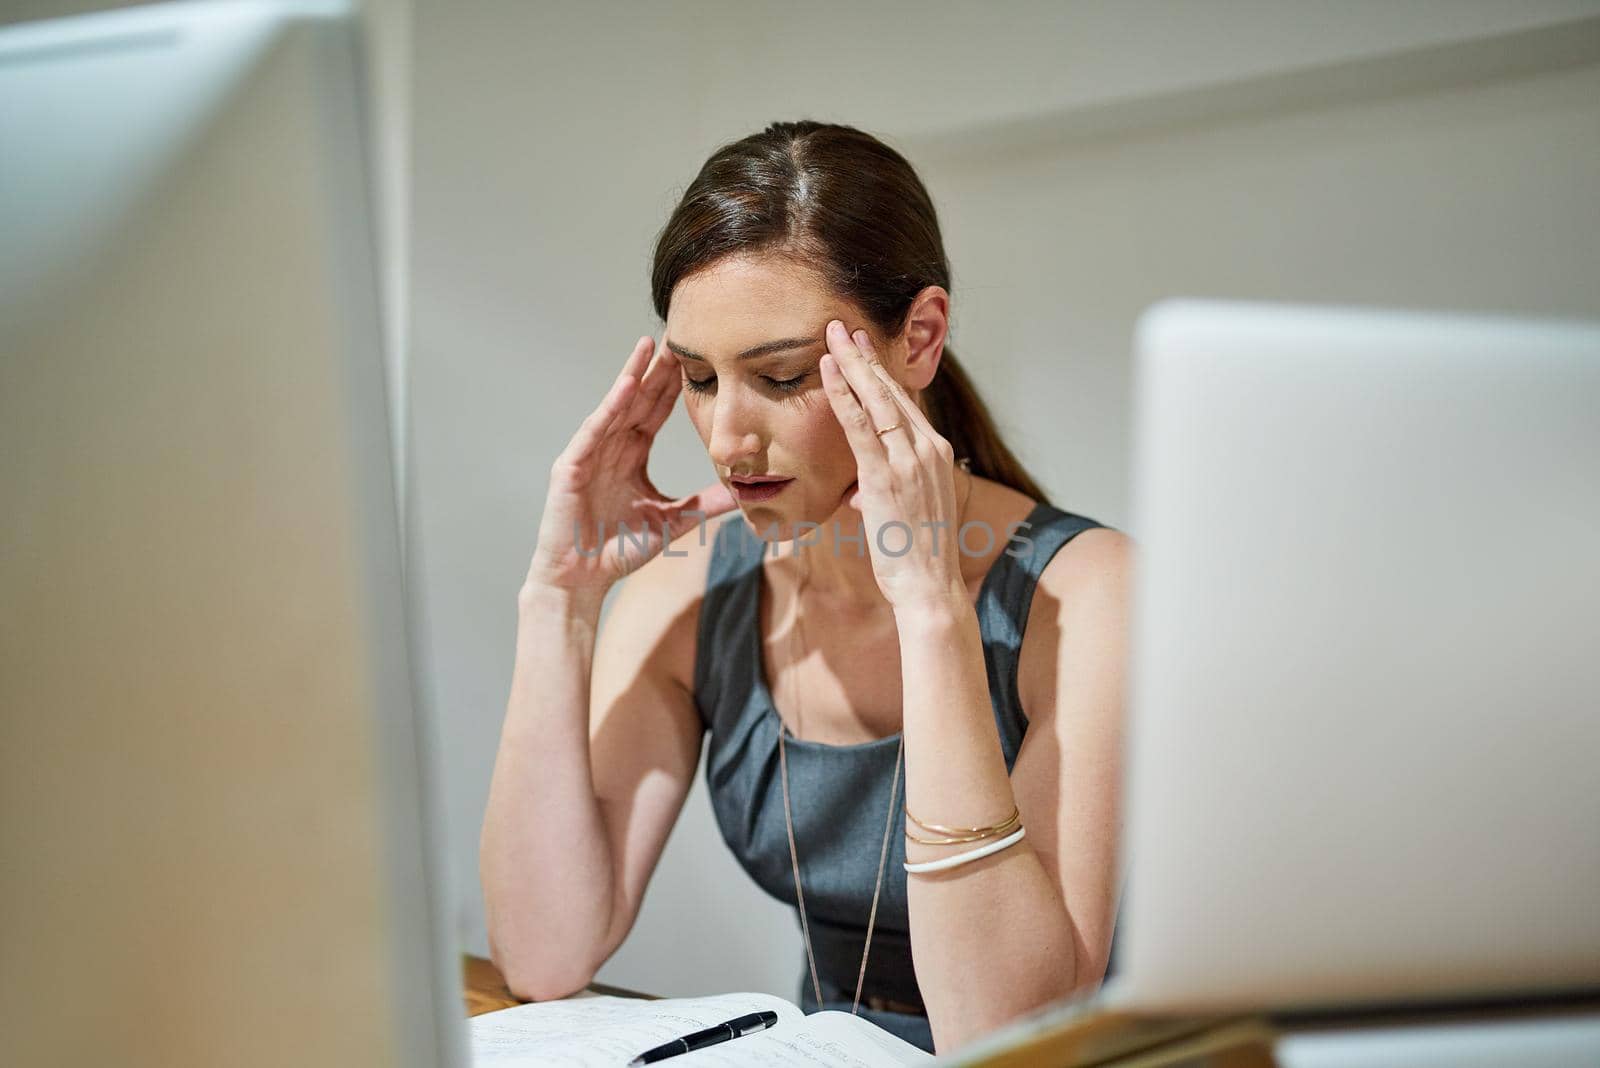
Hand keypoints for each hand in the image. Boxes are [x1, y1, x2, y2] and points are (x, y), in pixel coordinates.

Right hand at [524, 335, 735, 596]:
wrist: (582, 579)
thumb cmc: (620, 551)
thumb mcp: (675, 521)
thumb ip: (707, 503)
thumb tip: (747, 492)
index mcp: (631, 456)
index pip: (656, 411)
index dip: (674, 385)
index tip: (697, 357)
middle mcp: (610, 448)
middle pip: (638, 400)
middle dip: (657, 369)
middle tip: (678, 334)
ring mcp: (589, 454)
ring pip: (616, 407)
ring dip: (632, 375)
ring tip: (650, 344)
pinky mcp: (571, 466)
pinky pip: (594, 431)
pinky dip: (610, 408)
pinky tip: (627, 385)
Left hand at [818, 319, 964, 612]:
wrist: (929, 586)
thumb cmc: (915, 557)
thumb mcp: (904, 515)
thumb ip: (883, 494)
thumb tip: (860, 494)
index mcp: (936, 454)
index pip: (905, 404)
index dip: (881, 374)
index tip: (862, 350)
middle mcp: (929, 449)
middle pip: (892, 392)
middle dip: (865, 357)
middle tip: (843, 327)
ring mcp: (910, 460)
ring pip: (877, 400)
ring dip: (851, 364)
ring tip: (832, 336)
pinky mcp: (887, 475)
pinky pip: (860, 426)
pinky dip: (842, 395)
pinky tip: (827, 371)